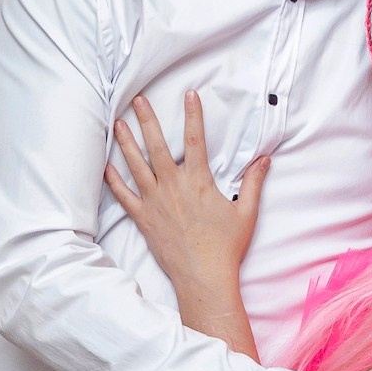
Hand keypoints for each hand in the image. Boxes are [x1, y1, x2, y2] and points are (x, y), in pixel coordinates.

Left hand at [105, 90, 267, 300]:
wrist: (203, 276)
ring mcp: (154, 202)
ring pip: (136, 165)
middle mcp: (173, 186)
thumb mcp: (246, 213)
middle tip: (138, 99)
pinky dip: (114, 180)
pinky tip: (107, 166)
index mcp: (198, 181)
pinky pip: (124, 195)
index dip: (192, 115)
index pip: (195, 139)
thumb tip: (264, 160)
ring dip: (126, 142)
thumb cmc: (226, 247)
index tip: (189, 94)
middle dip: (147, 119)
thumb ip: (253, 183)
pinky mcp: (143, 219)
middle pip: (156, 145)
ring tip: (118, 123)